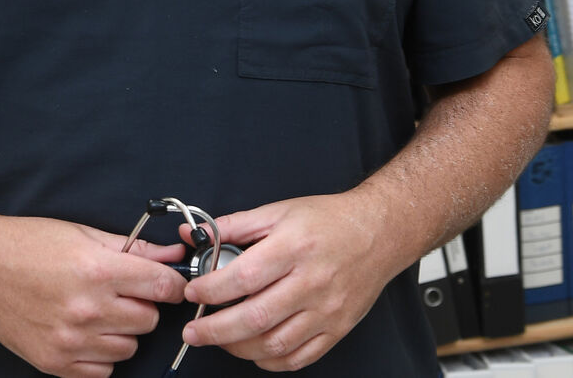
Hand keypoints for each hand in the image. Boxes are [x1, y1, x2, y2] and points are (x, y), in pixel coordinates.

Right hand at [0, 214, 187, 377]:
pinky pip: (102, 372)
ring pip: (128, 348)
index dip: (172, 284)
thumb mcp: (87, 235)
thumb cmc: (32, 244)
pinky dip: (101, 355)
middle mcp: (87, 309)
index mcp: (99, 271)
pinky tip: (88, 333)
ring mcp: (70, 340)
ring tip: (102, 311)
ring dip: (123, 331)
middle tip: (126, 293)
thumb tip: (174, 254)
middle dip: (145, 305)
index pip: (162, 287)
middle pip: (149, 320)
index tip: (169, 283)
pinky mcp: (54, 362)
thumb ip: (136, 248)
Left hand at [179, 193, 400, 370]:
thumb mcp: (280, 211)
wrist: (378, 232)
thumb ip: (236, 225)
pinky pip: (298, 358)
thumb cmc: (329, 220)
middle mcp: (311, 281)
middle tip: (193, 331)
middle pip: (255, 317)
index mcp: (294, 246)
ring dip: (238, 348)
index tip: (193, 293)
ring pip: (274, 344)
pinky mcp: (336, 329)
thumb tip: (196, 234)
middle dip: (215, 330)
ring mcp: (326, 310)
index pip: (244, 277)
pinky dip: (270, 361)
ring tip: (221, 339)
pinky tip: (255, 349)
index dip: (211, 290)